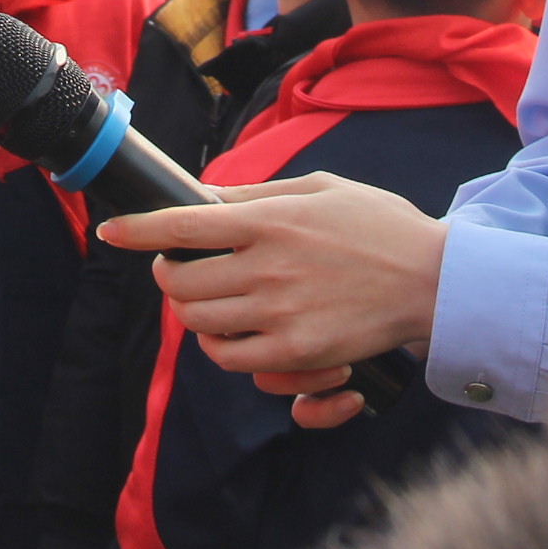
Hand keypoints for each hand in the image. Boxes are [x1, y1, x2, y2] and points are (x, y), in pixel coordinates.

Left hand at [102, 174, 445, 428]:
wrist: (433, 280)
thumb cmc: (378, 226)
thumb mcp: (319, 189)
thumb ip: (259, 198)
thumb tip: (206, 200)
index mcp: (270, 221)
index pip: (182, 226)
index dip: (137, 231)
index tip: (114, 233)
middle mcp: (268, 268)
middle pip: (181, 283)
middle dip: (170, 277)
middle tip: (179, 270)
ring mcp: (280, 315)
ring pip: (200, 324)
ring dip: (192, 312)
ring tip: (207, 299)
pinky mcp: (297, 352)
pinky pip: (232, 359)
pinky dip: (221, 347)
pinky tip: (233, 332)